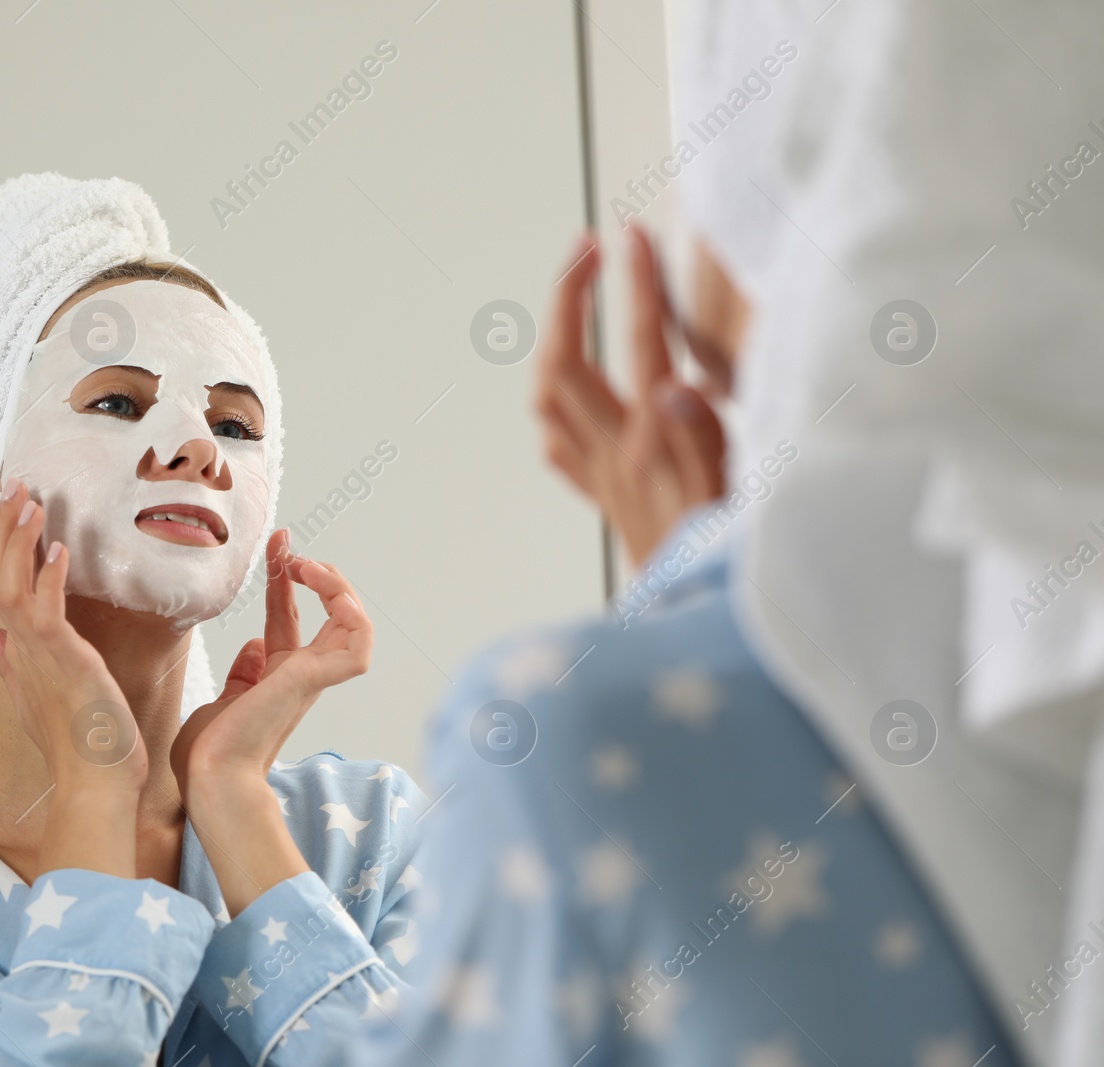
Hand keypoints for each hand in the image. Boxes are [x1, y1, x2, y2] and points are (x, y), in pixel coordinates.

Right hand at [0, 478, 143, 876]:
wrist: (94, 785)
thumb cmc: (79, 744)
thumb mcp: (38, 692)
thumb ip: (8, 657)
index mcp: (20, 650)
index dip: (0, 544)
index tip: (10, 507)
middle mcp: (22, 649)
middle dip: (2, 529)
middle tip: (12, 487)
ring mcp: (39, 654)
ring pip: (12, 586)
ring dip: (19, 541)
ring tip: (29, 501)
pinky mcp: (63, 662)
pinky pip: (46, 613)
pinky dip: (49, 579)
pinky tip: (57, 549)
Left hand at [172, 529, 370, 791]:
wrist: (209, 779)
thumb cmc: (209, 754)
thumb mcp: (222, 701)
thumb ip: (242, 675)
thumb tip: (253, 645)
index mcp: (279, 678)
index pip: (290, 616)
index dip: (284, 579)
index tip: (278, 544)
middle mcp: (301, 675)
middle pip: (328, 612)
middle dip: (316, 572)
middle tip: (289, 550)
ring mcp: (311, 678)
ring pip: (355, 625)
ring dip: (338, 587)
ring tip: (307, 566)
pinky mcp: (312, 680)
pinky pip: (356, 645)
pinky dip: (353, 615)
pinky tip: (330, 592)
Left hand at [535, 227, 727, 564]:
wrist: (702, 626)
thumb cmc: (729, 560)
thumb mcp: (735, 496)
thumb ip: (703, 439)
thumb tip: (675, 385)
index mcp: (652, 446)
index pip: (640, 347)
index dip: (636, 286)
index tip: (633, 236)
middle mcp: (613, 457)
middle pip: (564, 365)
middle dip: (567, 298)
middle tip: (590, 249)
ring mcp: (601, 477)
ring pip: (548, 401)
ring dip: (554, 343)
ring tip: (571, 304)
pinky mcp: (605, 498)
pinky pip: (560, 446)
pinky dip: (556, 406)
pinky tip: (569, 394)